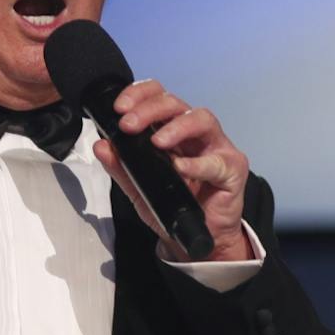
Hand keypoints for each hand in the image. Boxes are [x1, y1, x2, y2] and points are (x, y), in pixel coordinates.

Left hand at [95, 79, 252, 261]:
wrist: (201, 239)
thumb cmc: (175, 207)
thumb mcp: (139, 189)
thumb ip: (121, 168)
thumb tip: (101, 146)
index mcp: (172, 130)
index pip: (158, 97)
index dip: (139, 95)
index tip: (119, 108)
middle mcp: (195, 133)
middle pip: (176, 103)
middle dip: (150, 109)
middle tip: (129, 124)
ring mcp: (217, 148)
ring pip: (202, 119)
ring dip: (176, 126)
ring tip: (156, 141)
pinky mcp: (233, 168)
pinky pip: (217, 161)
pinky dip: (197, 164)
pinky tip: (180, 168)